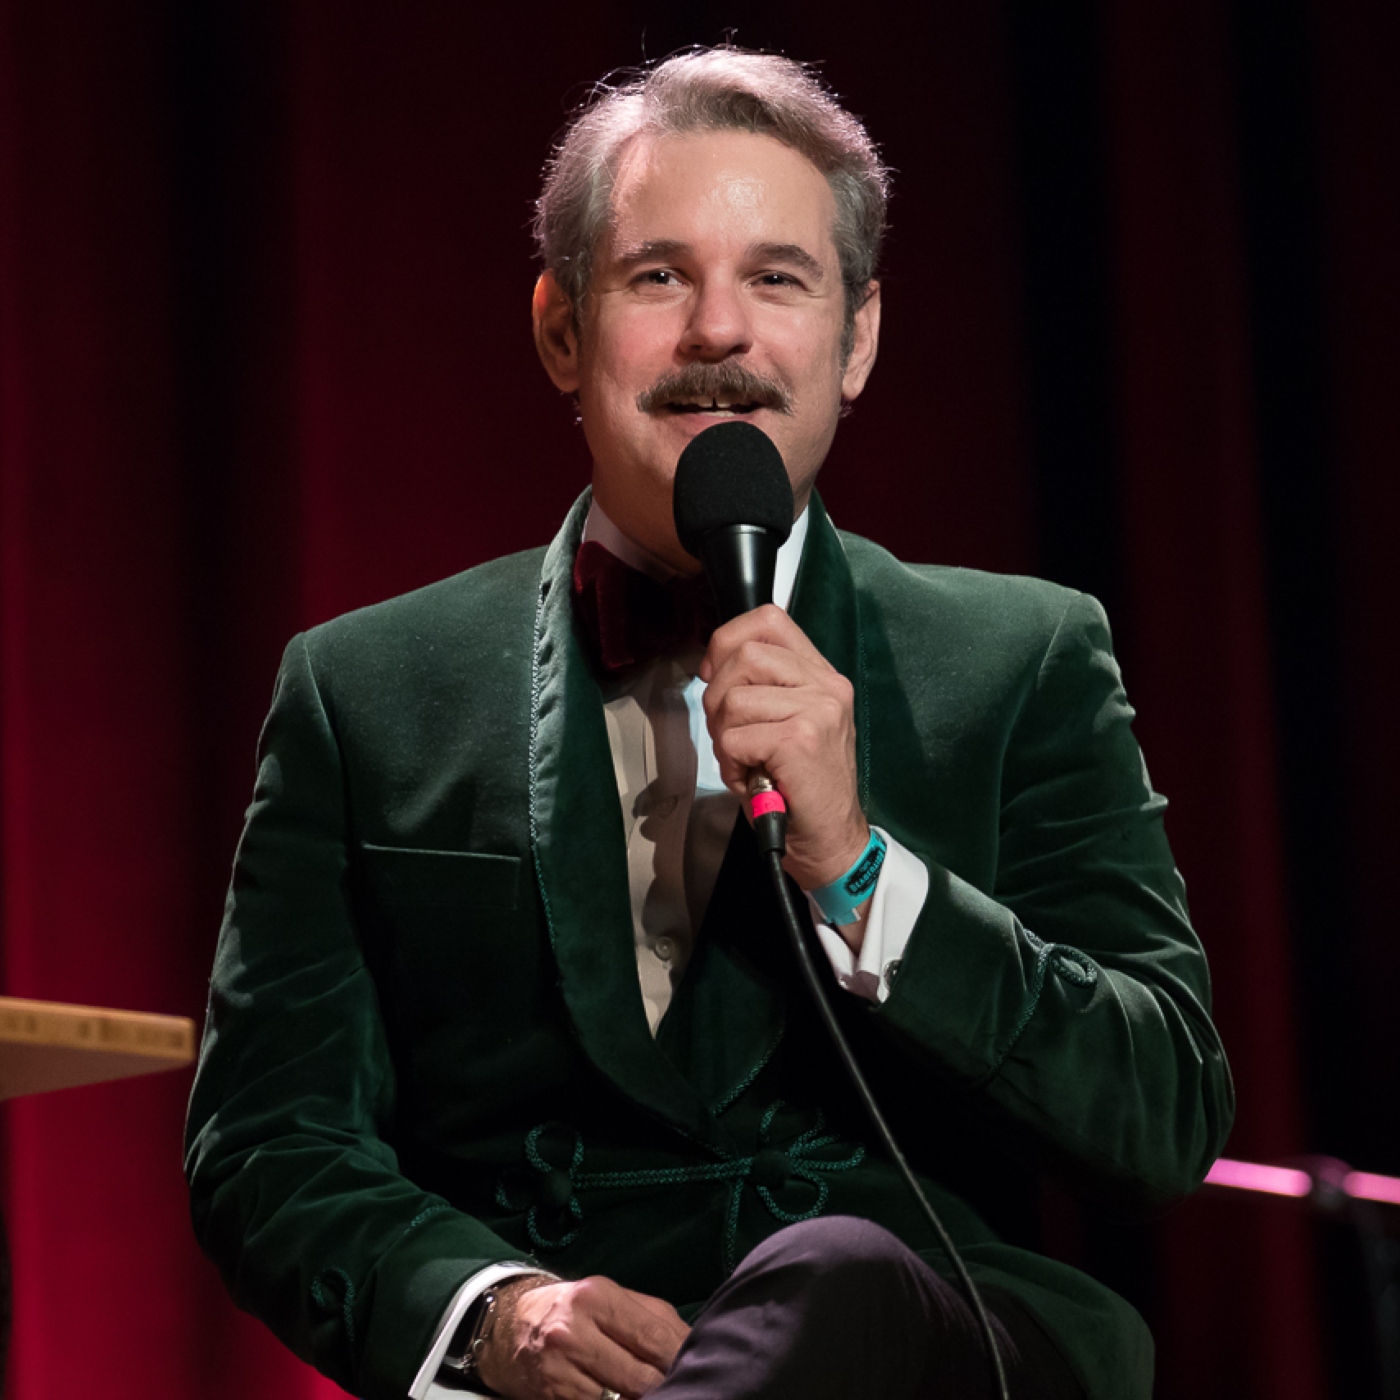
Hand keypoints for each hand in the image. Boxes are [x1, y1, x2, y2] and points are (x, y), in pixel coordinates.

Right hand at [478, 1274, 689, 1399]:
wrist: (511, 1329)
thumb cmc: (575, 1311)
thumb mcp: (611, 1299)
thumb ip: (654, 1319)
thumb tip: (693, 1346)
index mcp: (597, 1297)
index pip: (653, 1337)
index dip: (679, 1360)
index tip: (696, 1369)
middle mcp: (574, 1332)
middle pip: (639, 1376)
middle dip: (664, 1387)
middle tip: (681, 1390)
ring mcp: (558, 1370)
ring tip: (654, 1395)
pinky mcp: (550, 1399)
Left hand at [700, 605, 869, 925]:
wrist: (831, 841)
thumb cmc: (799, 787)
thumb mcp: (785, 723)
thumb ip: (761, 687)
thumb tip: (712, 665)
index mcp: (821, 675)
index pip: (768, 620)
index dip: (728, 640)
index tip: (714, 675)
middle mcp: (826, 686)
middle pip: (743, 656)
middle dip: (717, 697)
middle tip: (731, 735)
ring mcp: (818, 710)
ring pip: (733, 699)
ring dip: (724, 736)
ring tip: (748, 761)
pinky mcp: (801, 739)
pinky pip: (735, 737)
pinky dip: (731, 763)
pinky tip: (754, 778)